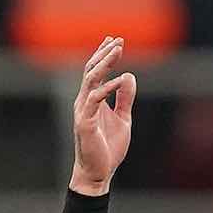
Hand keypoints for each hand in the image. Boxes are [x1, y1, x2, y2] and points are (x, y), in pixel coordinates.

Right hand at [69, 36, 135, 196]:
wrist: (98, 172)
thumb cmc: (108, 148)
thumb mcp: (123, 119)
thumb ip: (124, 99)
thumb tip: (128, 76)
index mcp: (92, 100)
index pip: (97, 72)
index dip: (105, 55)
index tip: (116, 41)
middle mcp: (85, 101)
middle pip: (92, 70)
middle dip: (105, 53)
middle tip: (118, 39)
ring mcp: (83, 110)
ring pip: (91, 80)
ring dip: (104, 64)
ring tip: (117, 51)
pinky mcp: (84, 122)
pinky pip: (95, 99)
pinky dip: (107, 88)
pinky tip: (119, 79)